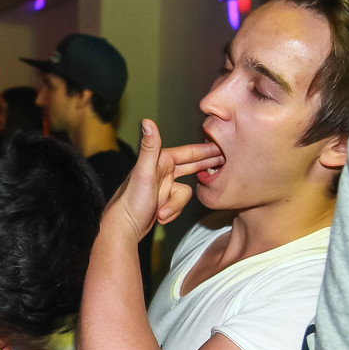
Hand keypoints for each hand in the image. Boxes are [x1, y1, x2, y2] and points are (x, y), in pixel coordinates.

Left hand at [105, 119, 223, 240]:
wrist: (123, 228)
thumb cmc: (131, 200)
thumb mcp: (143, 172)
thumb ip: (149, 147)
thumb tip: (147, 122)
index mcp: (159, 161)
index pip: (188, 152)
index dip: (206, 150)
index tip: (222, 146)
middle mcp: (162, 171)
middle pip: (191, 166)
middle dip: (205, 166)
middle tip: (224, 162)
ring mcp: (163, 186)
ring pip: (185, 193)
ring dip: (175, 205)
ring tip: (161, 212)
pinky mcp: (163, 200)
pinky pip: (178, 204)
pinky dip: (172, 211)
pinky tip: (160, 216)